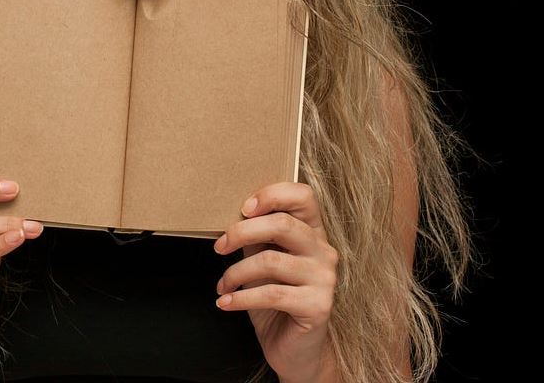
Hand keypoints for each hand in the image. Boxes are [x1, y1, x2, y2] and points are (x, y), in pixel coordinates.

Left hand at [213, 181, 337, 381]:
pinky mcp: (319, 306)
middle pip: (282, 224)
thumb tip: (233, 216)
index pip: (303, 195)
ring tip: (223, 285)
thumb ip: (257, 237)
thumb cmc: (276, 300)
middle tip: (219, 246)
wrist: (296, 349)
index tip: (244, 209)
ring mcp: (325, 279)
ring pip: (271, 261)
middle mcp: (324, 251)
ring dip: (236, 273)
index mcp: (313, 233)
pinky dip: (241, 298)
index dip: (272, 194)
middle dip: (242, 232)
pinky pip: (271, 294)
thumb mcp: (263, 261)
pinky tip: (226, 303)